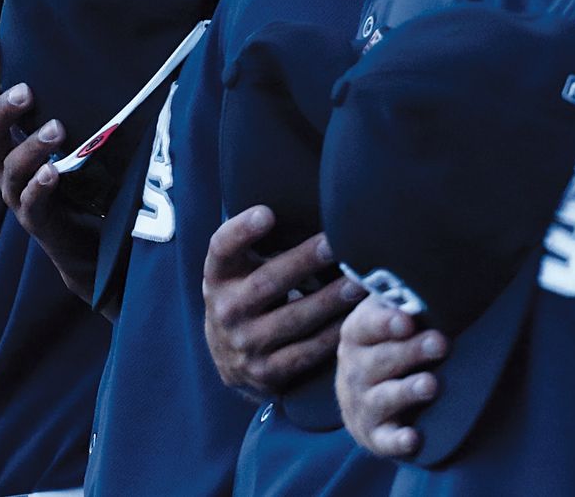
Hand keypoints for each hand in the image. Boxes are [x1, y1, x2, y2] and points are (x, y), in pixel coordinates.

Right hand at [0, 37, 98, 302]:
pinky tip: (54, 172)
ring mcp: (17, 195)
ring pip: (10, 169)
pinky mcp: (36, 222)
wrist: (82, 246)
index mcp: (6, 143)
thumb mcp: (63, 140)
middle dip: (4, 111)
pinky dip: (40, 186)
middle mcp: (3, 167)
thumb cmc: (73, 182)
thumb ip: (59, 107)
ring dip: (31, 146)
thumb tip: (84, 54)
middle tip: (27, 90)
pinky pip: (31, 204)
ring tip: (57, 128)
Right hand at [201, 207, 365, 398]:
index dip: (241, 231)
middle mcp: (226, 311)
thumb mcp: (237, 269)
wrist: (228, 357)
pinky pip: (306, 352)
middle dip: (304, 262)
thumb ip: (256, 243)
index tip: (267, 212)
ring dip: (329, 300)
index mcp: (217, 278)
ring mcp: (245, 345)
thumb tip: (304, 200)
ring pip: (293, 319)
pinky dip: (333, 336)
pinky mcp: (267, 373)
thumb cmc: (245, 294)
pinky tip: (355, 321)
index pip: (221, 249)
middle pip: (267, 283)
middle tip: (337, 244)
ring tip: (357, 284)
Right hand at [336, 297, 447, 460]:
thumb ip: (395, 299)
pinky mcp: (375, 436)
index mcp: (356, 336)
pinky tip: (414, 438)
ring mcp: (363, 404)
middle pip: (378, 360)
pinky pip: (385, 440)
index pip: (365, 326)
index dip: (385, 322)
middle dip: (409, 352)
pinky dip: (398, 441)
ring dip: (406, 391)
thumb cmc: (384, 350)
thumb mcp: (385, 321)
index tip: (408, 319)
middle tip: (440, 343)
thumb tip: (419, 263)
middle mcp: (354, 370)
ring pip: (382, 398)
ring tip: (431, 384)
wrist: (364, 403)